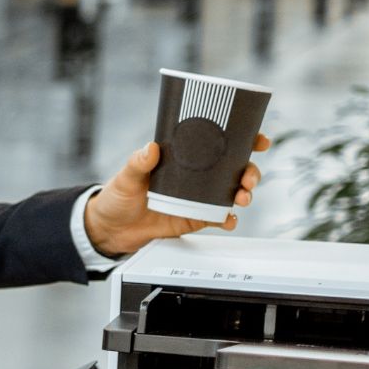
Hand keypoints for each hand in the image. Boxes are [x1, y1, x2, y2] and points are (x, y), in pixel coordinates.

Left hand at [83, 134, 271, 257]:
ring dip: (244, 194)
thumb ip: (138, 163)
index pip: (217, 144)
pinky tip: (229, 219)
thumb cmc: (118, 197)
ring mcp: (197, 198)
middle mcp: (195, 177)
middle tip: (248, 177)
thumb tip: (150, 149)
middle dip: (250, 171)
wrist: (111, 229)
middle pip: (234, 169)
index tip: (257, 139)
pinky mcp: (195, 219)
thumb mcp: (126, 176)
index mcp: (183, 159)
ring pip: (232, 193)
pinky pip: (218, 218)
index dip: (242, 139)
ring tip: (242, 198)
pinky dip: (228, 219)